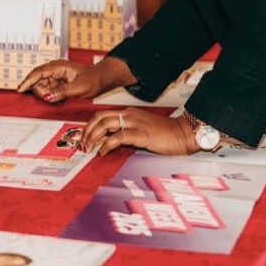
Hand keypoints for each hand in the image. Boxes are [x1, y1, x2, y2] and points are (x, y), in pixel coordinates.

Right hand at [17, 57, 132, 103]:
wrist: (102, 79)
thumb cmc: (93, 79)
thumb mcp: (79, 88)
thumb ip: (61, 92)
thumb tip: (47, 97)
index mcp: (58, 66)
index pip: (38, 73)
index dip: (27, 81)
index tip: (20, 90)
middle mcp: (54, 70)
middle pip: (37, 82)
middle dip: (42, 92)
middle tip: (53, 99)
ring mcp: (55, 77)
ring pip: (42, 88)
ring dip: (48, 96)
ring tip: (62, 98)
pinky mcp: (57, 84)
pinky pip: (49, 92)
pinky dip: (53, 97)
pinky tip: (62, 99)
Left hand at [80, 108, 197, 155]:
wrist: (183, 133)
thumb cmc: (164, 135)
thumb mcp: (142, 129)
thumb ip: (127, 133)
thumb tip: (110, 142)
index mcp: (128, 113)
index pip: (102, 115)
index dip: (89, 126)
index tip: (84, 138)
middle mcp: (129, 115)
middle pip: (99, 118)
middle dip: (87, 131)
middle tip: (82, 144)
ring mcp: (134, 123)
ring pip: (105, 124)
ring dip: (93, 137)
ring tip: (89, 148)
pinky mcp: (140, 134)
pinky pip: (117, 137)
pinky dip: (106, 145)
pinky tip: (103, 152)